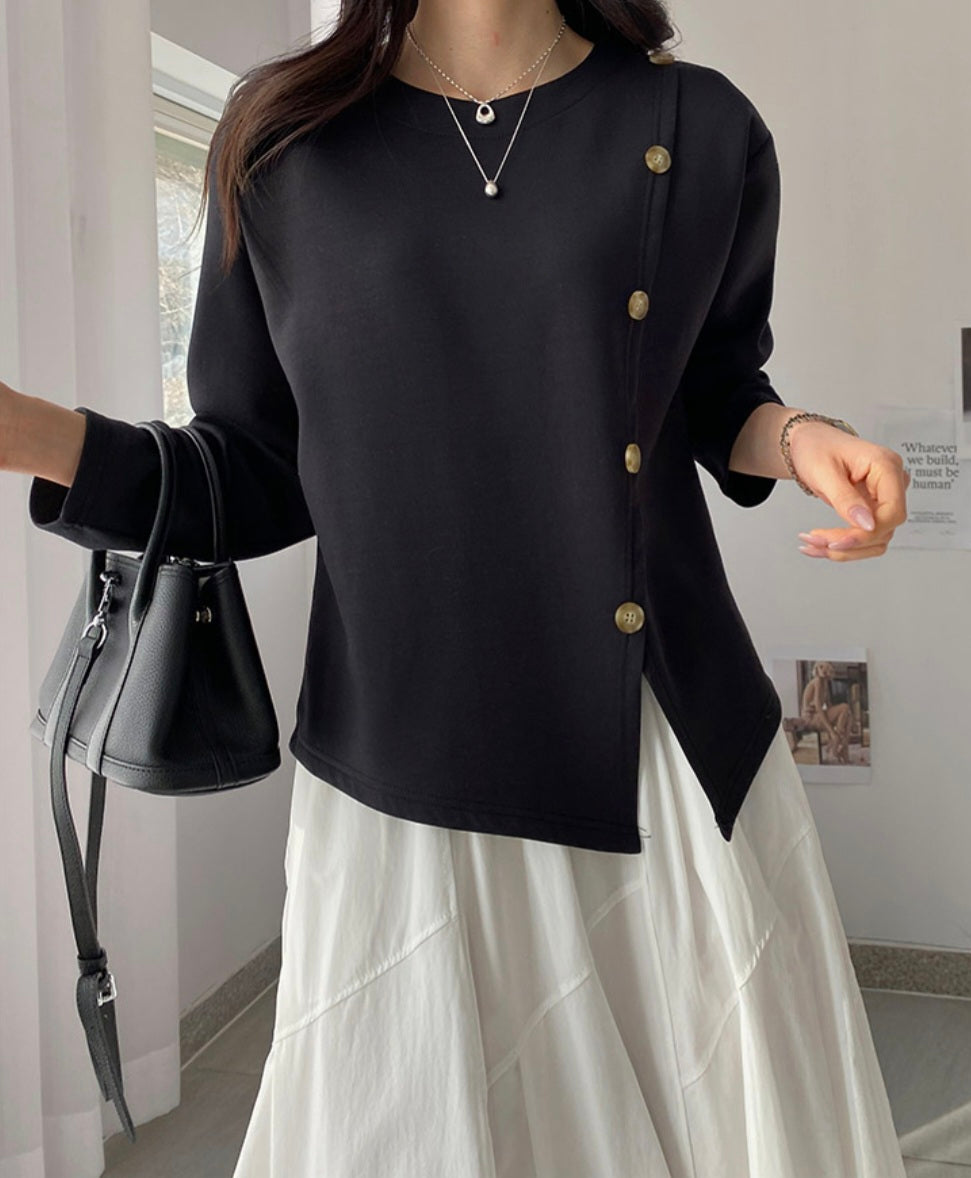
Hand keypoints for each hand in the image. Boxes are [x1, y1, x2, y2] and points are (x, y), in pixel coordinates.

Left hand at [789, 421, 910, 560]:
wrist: (808, 443)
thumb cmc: (816, 446)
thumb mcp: (824, 471)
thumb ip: (846, 499)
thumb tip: (867, 525)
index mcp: (886, 466)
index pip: (893, 511)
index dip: (868, 532)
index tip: (839, 541)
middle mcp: (891, 483)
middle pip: (884, 529)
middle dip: (848, 542)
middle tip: (814, 540)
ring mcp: (883, 498)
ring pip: (875, 539)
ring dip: (844, 549)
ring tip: (811, 544)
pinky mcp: (872, 510)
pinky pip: (864, 537)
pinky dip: (842, 546)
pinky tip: (819, 544)